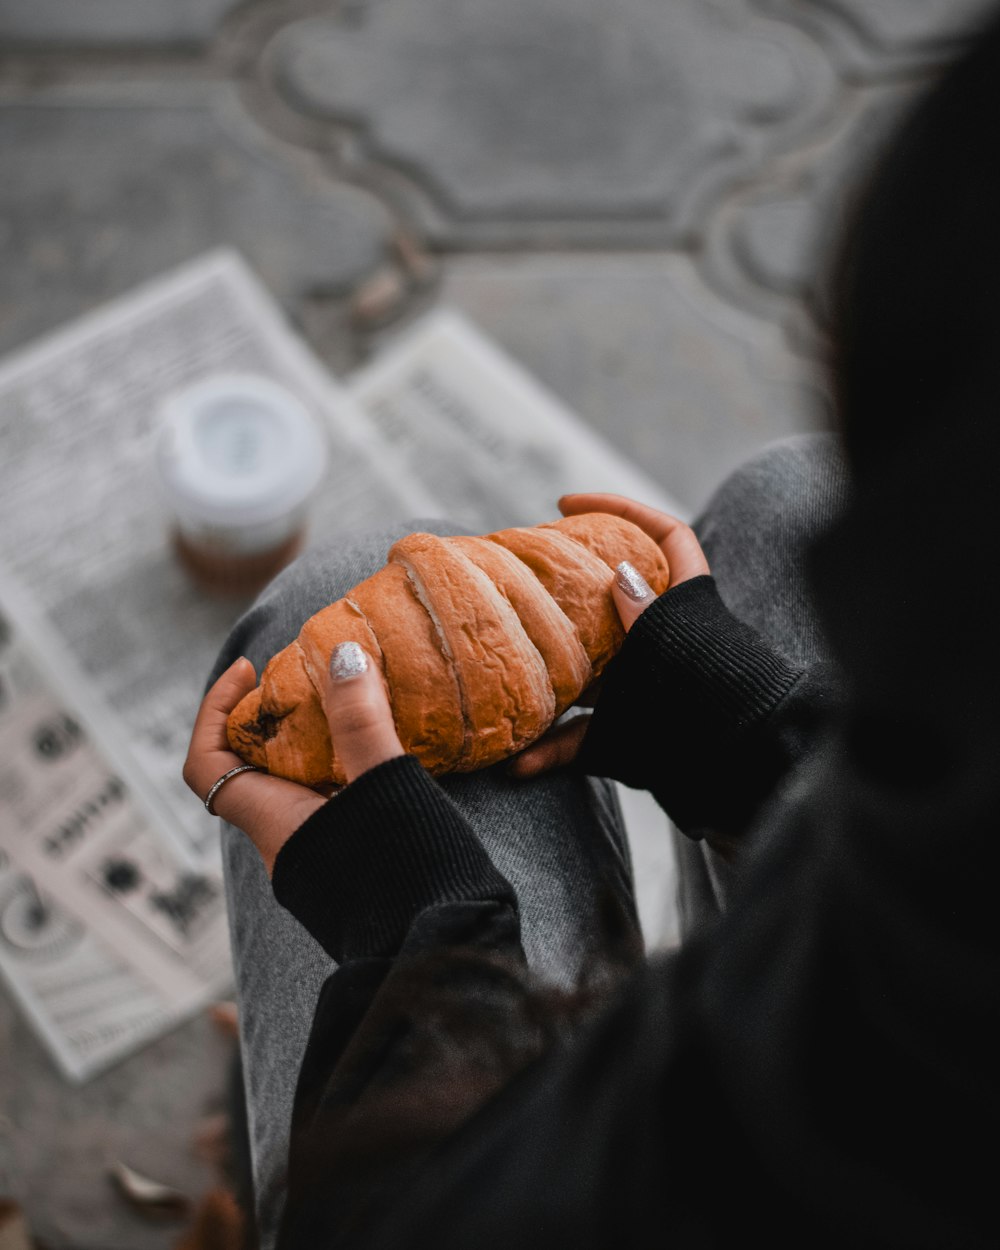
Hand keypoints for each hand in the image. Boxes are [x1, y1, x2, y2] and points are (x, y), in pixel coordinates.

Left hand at [183, 645, 403, 874]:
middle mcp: (284, 840)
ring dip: (314, 739)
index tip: (250, 672)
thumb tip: (342, 654)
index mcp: (274, 821)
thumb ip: (362, 721)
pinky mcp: (349, 861)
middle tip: (315, 675)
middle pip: (253, 765)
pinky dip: (342, 766)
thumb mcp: (384, 783)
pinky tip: (381, 749)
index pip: (206, 763)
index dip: (215, 711)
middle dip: (275, 714)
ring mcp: (317, 854)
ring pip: (296, 784)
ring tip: (355, 701)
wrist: (444, 952)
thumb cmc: (408, 873)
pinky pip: (329, 800)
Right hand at [509, 493, 709, 778]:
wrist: (737, 763)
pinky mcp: (625, 731)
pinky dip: (549, 754)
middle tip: (522, 579)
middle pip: (608, 601)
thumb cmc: (711, 694)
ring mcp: (639, 686)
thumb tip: (618, 573)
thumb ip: (647, 610)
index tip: (568, 505)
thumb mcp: (675, 641)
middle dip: (566, 591)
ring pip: (583, 669)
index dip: (624, 509)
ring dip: (547, 672)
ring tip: (502, 658)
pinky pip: (579, 739)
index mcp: (683, 606)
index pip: (665, 535)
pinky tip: (515, 764)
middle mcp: (657, 641)